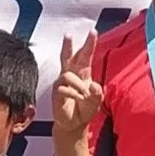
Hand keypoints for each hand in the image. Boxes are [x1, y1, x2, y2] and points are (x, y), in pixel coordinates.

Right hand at [50, 32, 103, 146]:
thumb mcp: (97, 102)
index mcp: (83, 73)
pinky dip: (73, 94)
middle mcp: (71, 75)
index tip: (92, 31)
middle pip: (69, 56)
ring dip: (78, 85)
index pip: (86, 55)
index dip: (89, 44)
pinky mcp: (56, 92)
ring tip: (84, 95)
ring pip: (68, 74)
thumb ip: (98, 93)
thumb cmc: (85, 110)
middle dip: (69, 46)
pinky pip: (63, 88)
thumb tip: (93, 86)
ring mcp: (62, 83)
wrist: (74, 124)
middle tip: (68, 35)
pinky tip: (77, 100)